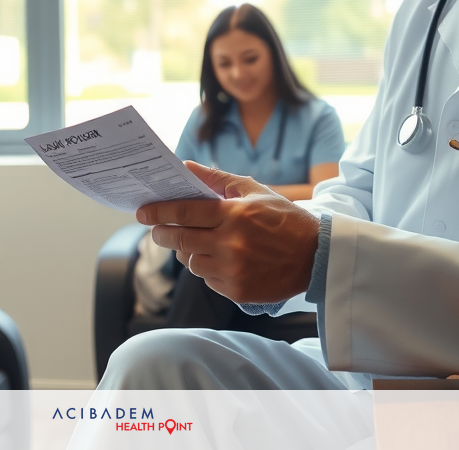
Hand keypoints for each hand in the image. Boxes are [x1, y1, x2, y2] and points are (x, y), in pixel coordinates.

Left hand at [138, 161, 320, 302]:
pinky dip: (207, 269)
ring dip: (188, 251)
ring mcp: (233, 270)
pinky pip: (207, 280)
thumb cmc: (283, 218)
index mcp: (234, 214)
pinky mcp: (237, 291)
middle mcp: (231, 244)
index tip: (141, 212)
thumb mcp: (253, 190)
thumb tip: (185, 166)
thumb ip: (217, 178)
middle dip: (163, 233)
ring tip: (199, 243)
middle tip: (157, 229)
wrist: (316, 256)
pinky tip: (221, 260)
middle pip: (180, 239)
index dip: (158, 211)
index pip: (184, 212)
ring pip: (191, 262)